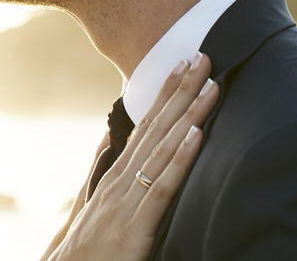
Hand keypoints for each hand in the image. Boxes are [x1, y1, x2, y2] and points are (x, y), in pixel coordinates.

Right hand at [49, 53, 218, 260]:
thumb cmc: (86, 253)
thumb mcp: (98, 208)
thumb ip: (107, 174)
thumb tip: (115, 141)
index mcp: (116, 177)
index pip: (145, 126)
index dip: (165, 94)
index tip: (182, 64)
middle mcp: (121, 181)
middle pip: (156, 128)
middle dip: (181, 91)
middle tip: (202, 55)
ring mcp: (127, 202)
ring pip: (163, 150)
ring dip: (188, 115)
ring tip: (210, 86)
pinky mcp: (136, 228)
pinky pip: (162, 189)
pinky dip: (180, 161)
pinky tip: (196, 137)